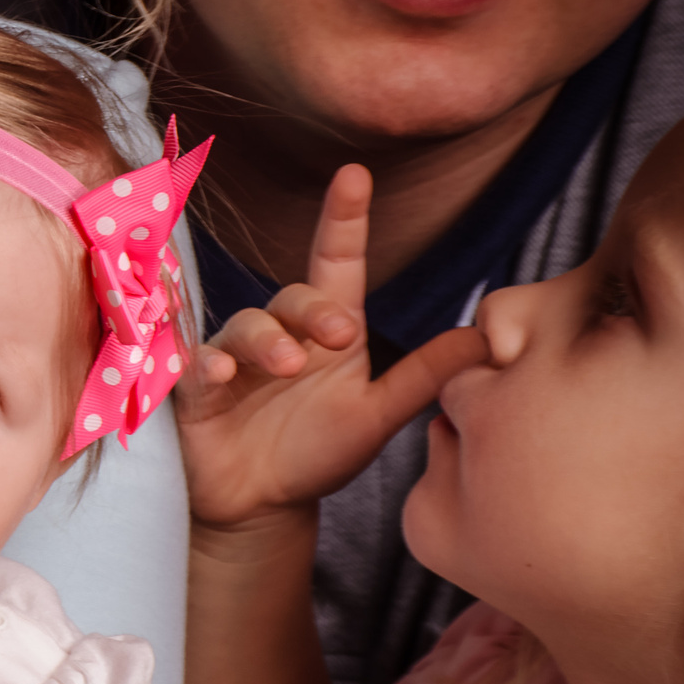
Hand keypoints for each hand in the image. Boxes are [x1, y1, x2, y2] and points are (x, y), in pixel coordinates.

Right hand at [179, 165, 485, 531]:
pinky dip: (207, 363)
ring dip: (268, 339)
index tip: (354, 175)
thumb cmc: (317, 455)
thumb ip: (424, 377)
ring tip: (288, 365)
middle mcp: (281, 335)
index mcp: (328, 332)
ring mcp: (234, 360)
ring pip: (245, 325)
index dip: (344, 219)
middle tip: (340, 336)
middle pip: (292, 296)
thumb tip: (488, 339)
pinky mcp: (195, 392)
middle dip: (314, 309)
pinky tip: (222, 375)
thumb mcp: (377, 416)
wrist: (262, 508)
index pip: (336, 262)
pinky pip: (195, 364)